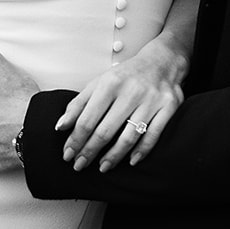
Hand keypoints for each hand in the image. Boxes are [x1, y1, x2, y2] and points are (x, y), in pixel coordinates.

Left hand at [56, 36, 186, 172]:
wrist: (162, 61)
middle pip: (105, 130)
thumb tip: (61, 127)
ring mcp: (151, 100)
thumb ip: (79, 104)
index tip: (68, 154)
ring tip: (102, 167)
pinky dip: (141, 151)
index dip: (76, 140)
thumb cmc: (127, 75)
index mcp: (110, 83)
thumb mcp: (100, 82)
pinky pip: (153, 135)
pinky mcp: (168, 107)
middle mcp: (131, 91)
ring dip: (113, 156)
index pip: (88, 119)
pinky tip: (131, 161)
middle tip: (80, 165)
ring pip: (129, 137)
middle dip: (89, 152)